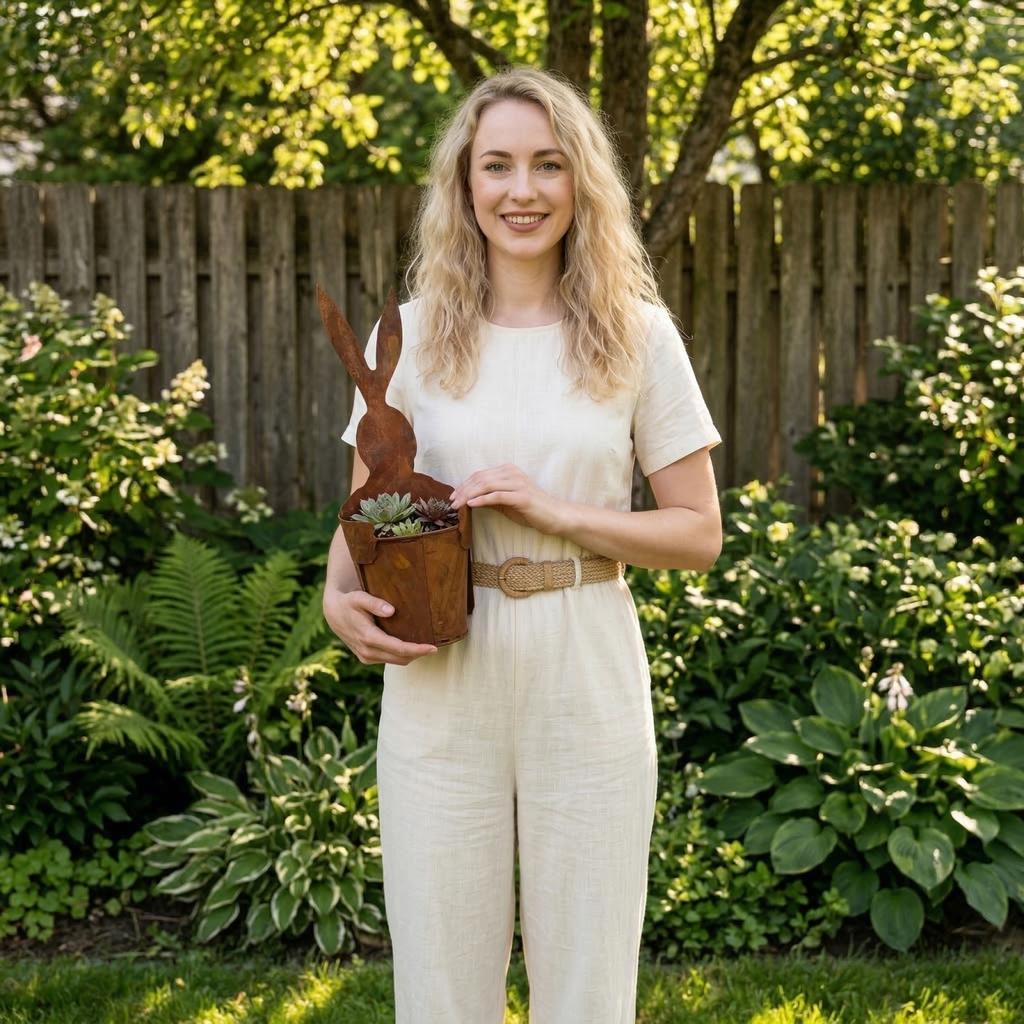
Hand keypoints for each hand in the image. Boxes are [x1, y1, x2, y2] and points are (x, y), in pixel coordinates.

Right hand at [323, 587, 437, 665]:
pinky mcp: (366, 659)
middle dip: (418, 654)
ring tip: (425, 647)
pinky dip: (401, 656)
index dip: (417, 649)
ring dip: (411, 656)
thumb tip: (392, 610)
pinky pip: (389, 660)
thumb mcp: (359, 598)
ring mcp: (366, 657)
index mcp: (368, 638)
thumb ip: (374, 603)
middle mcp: (367, 651)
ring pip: (396, 661)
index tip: (433, 648)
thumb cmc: (349, 602)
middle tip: (434, 647)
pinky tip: (410, 647)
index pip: (398, 648)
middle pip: (400, 658)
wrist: (334, 614)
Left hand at [448, 463, 569, 535]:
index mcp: (508, 471)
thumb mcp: (506, 503)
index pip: (480, 475)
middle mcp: (512, 473)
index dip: (464, 485)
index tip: (452, 496)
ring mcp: (518, 483)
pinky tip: (471, 504)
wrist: (554, 516)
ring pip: (486, 485)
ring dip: (468, 495)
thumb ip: (490, 498)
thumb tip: (469, 499)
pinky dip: (482, 499)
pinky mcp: (522, 496)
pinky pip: (497, 495)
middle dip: (462, 490)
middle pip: (480, 478)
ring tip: (457, 505)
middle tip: (451, 502)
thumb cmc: (531, 510)